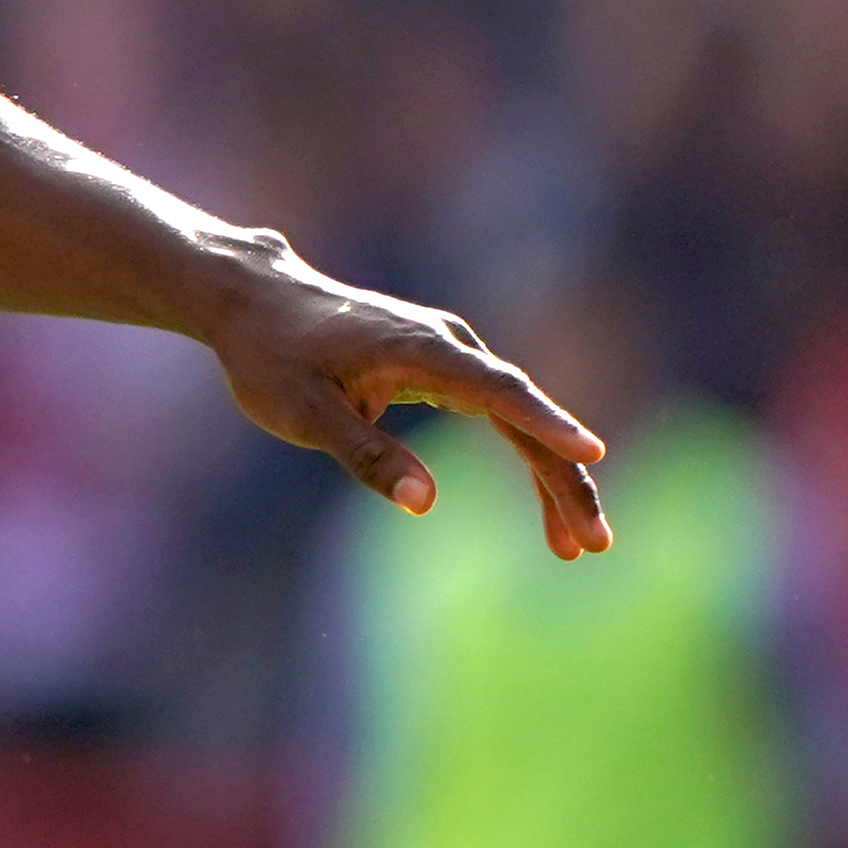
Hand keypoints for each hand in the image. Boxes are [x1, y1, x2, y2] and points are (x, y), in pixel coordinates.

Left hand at [201, 255, 610, 555]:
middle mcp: (448, 345)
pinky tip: (546, 508)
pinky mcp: (444, 369)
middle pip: (524, 413)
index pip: (499, 390)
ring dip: (553, 478)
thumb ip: (366, 456)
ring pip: (521, 419)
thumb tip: (426, 503)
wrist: (254, 301)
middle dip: (564, 479)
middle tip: (593, 544)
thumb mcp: (304, 414)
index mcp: (419, 349)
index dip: (547, 424)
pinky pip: (503, 417)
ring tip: (576, 546)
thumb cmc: (271, 356)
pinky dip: (527, 459)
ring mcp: (451, 355)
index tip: (591, 455)